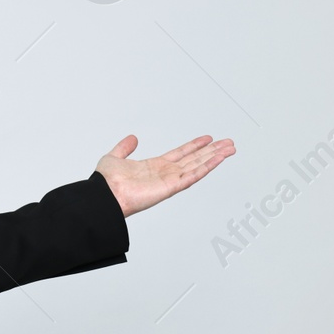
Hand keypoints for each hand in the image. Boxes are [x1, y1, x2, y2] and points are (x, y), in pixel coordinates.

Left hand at [95, 134, 234, 217]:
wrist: (104, 195)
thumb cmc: (106, 183)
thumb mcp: (115, 157)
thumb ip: (124, 147)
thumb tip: (133, 138)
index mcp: (154, 166)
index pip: (180, 154)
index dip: (194, 146)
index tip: (207, 138)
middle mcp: (165, 174)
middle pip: (194, 159)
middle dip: (212, 151)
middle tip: (228, 143)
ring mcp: (170, 181)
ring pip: (198, 166)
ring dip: (215, 157)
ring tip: (230, 149)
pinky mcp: (171, 187)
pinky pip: (193, 176)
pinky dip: (207, 168)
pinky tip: (218, 159)